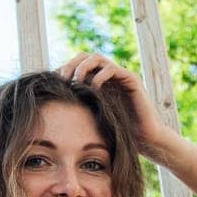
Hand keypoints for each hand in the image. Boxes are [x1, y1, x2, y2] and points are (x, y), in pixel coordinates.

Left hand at [56, 51, 172, 156]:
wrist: (145, 140)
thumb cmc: (118, 135)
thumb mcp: (91, 121)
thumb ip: (77, 111)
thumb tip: (51, 109)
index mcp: (97, 82)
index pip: (76, 65)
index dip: (64, 69)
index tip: (53, 82)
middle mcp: (108, 76)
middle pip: (85, 56)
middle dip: (71, 64)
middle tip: (62, 78)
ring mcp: (120, 76)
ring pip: (98, 58)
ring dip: (83, 66)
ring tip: (76, 80)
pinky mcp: (132, 80)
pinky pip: (113, 69)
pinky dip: (100, 75)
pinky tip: (94, 88)